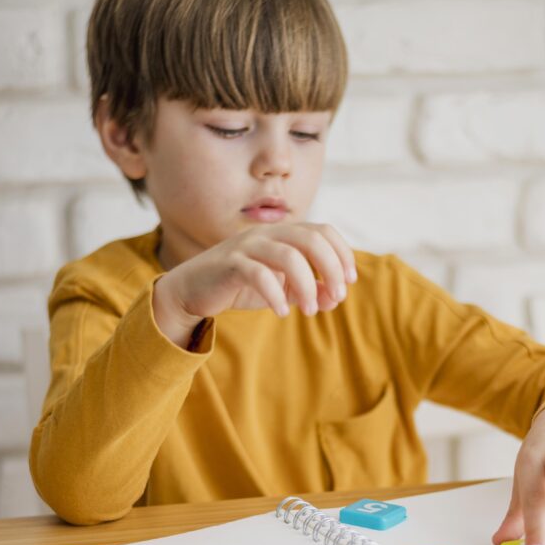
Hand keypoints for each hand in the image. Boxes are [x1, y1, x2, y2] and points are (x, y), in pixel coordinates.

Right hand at [152, 223, 356, 347]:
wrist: (194, 290)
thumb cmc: (242, 285)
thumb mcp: (282, 289)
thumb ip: (309, 290)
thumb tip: (335, 297)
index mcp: (283, 234)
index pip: (323, 231)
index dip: (342, 253)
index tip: (350, 281)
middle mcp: (267, 233)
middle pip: (311, 239)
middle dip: (331, 268)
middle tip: (337, 297)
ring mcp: (247, 245)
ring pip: (289, 256)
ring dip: (307, 285)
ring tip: (309, 311)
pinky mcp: (230, 263)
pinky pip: (259, 274)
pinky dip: (275, 295)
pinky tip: (281, 313)